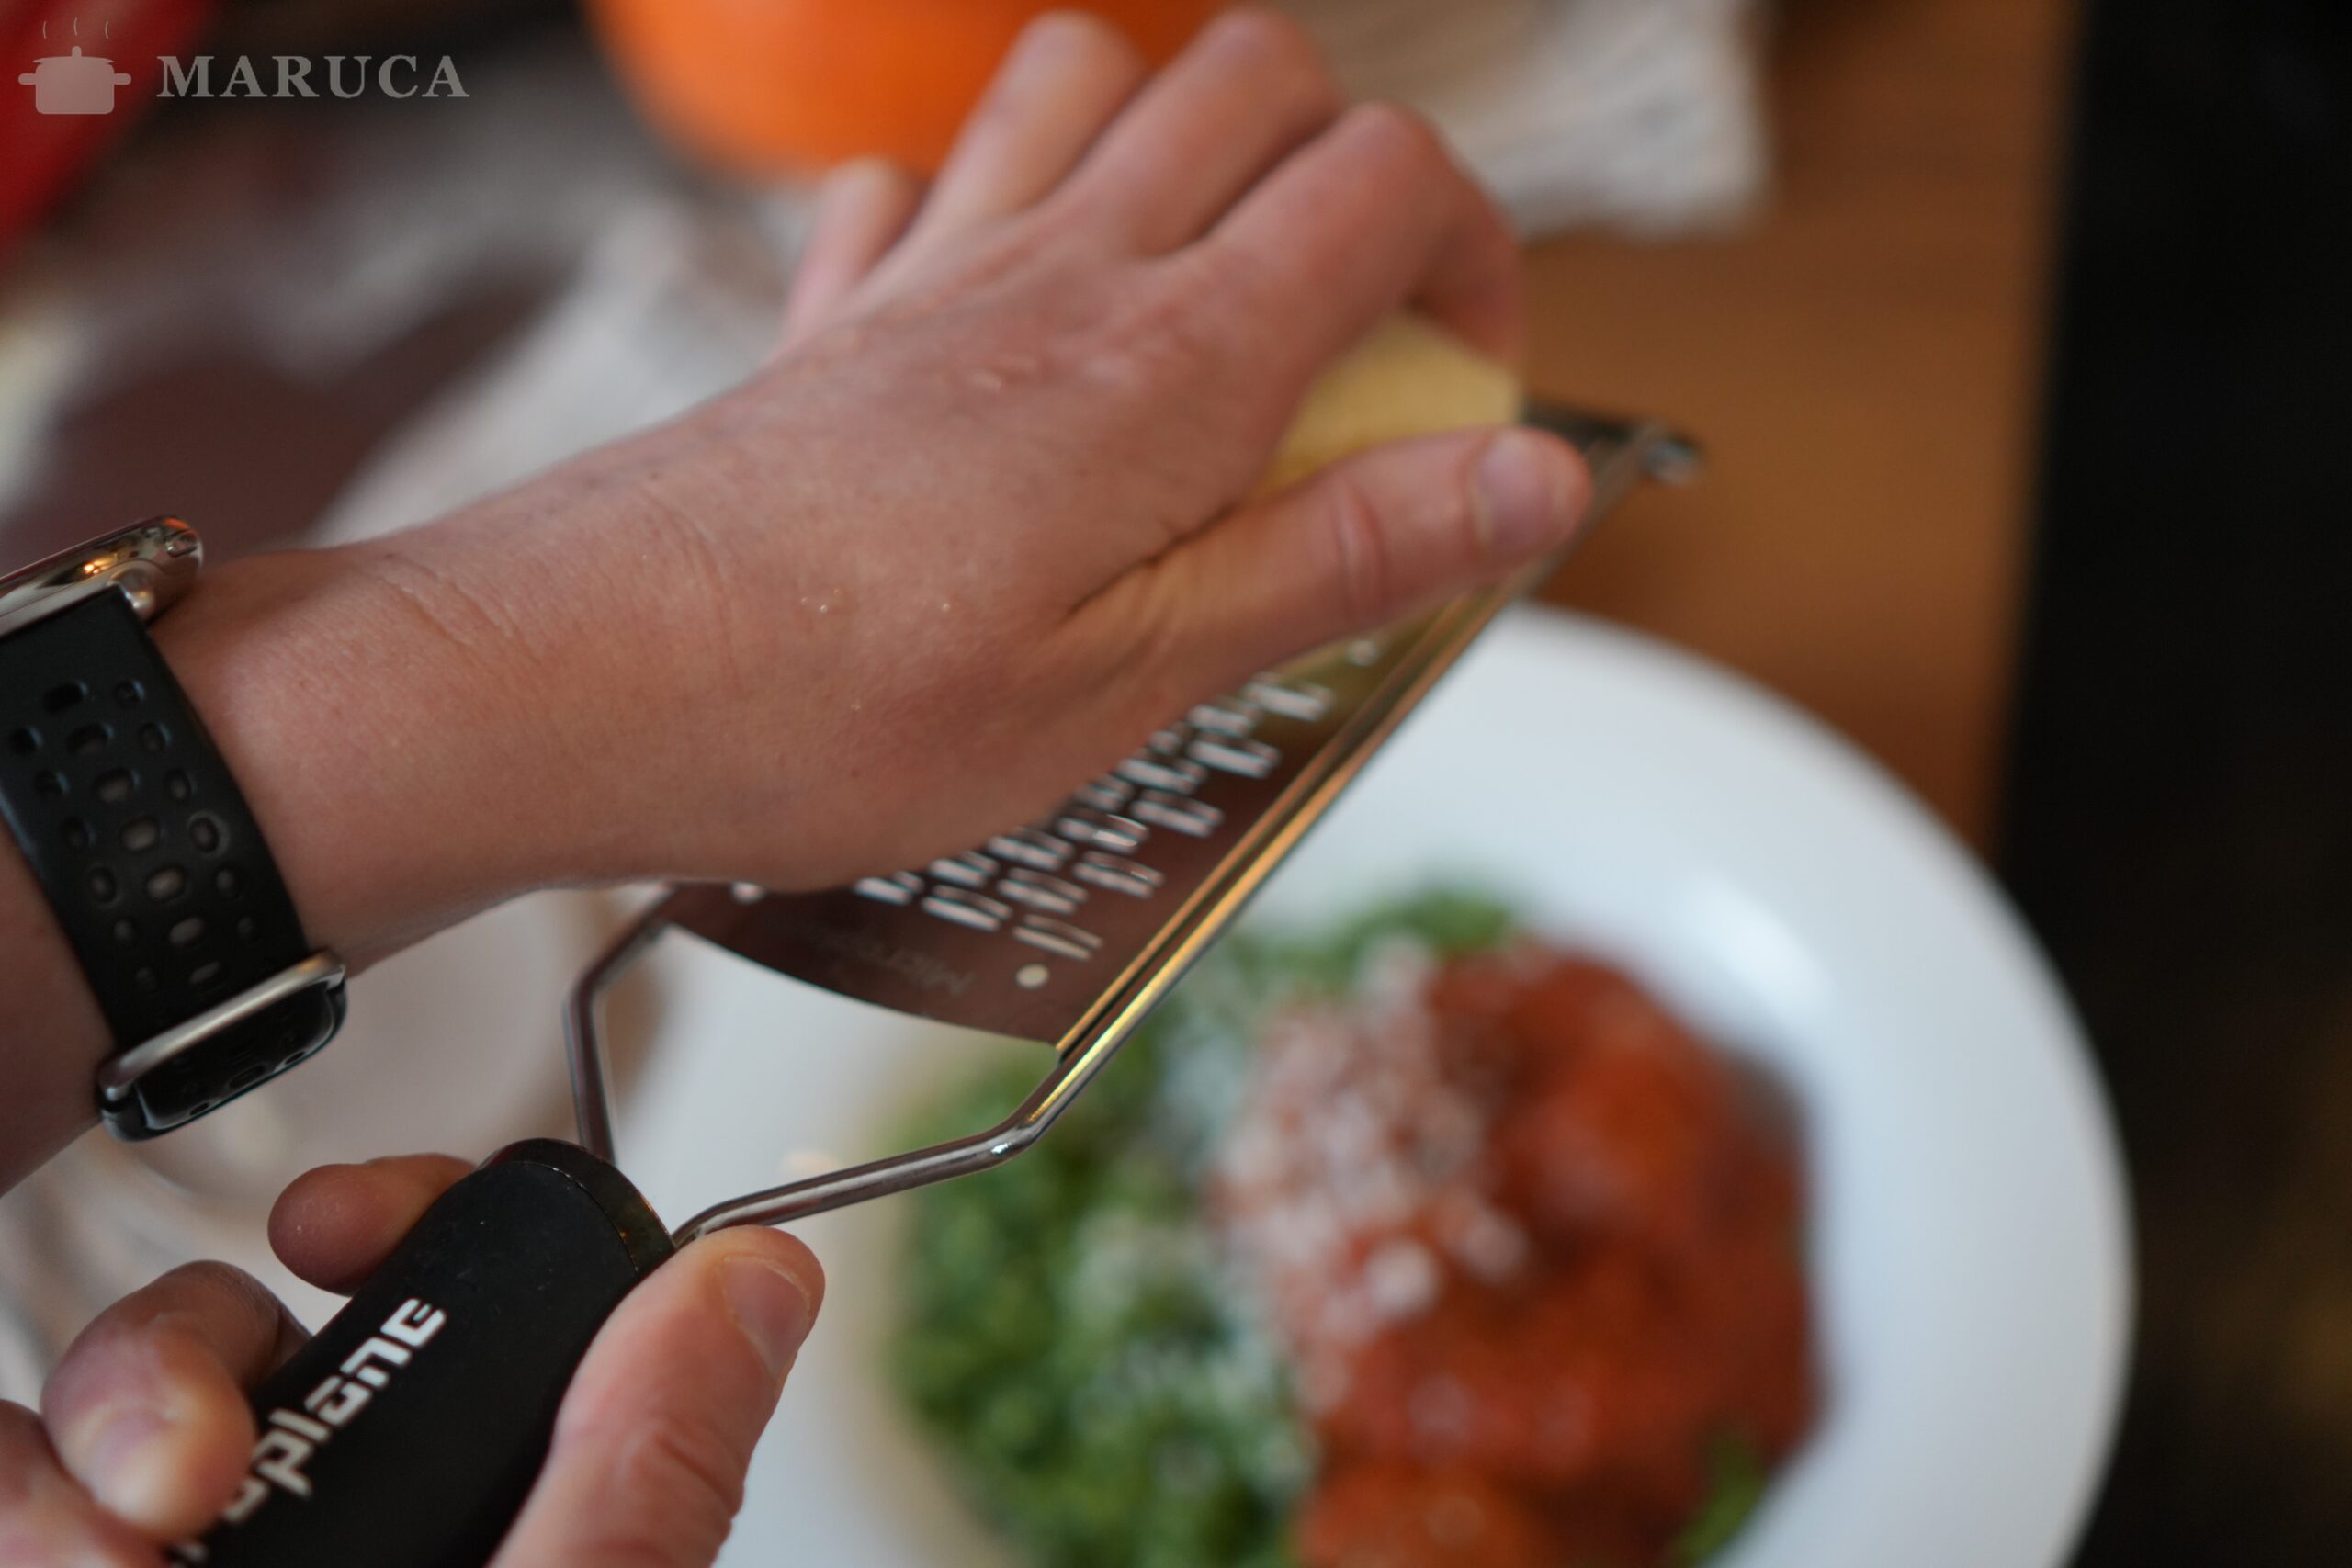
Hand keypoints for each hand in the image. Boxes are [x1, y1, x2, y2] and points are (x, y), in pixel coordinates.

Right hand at [0, 1158, 821, 1566]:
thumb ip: (650, 1483)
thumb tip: (758, 1277)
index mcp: (503, 1528)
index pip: (464, 1308)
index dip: (405, 1223)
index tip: (333, 1223)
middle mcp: (347, 1530)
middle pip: (248, 1328)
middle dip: (193, 1349)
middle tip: (197, 1460)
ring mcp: (197, 1551)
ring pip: (111, 1397)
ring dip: (97, 1430)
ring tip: (126, 1553)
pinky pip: (2, 1475)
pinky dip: (11, 1487)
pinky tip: (62, 1554)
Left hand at [156, 7, 1585, 954]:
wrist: (566, 684)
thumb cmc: (840, 714)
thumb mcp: (1137, 682)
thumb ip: (1340, 557)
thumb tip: (1539, 476)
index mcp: (1167, 364)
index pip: (1388, 187)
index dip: (1475, 263)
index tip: (1466, 393)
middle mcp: (1058, 271)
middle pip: (1259, 78)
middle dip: (1351, 172)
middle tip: (1351, 343)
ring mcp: (934, 274)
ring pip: (1092, 74)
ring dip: (1179, 144)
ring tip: (1201, 299)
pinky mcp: (834, 317)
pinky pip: (922, 179)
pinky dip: (992, 201)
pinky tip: (1003, 307)